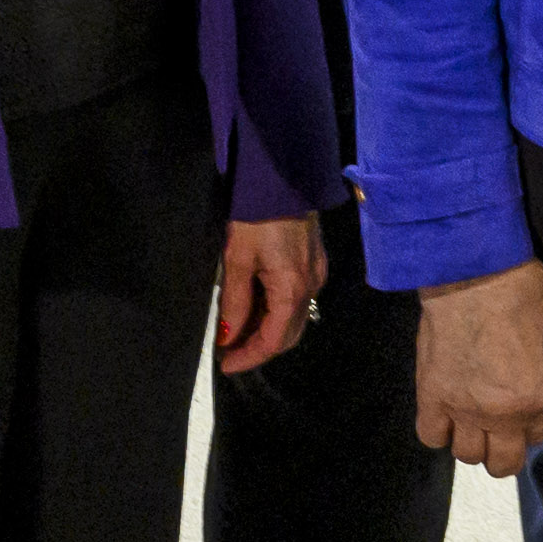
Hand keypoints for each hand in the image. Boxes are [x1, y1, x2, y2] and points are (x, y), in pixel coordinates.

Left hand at [214, 214, 319, 374]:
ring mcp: (316, 274)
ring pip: (294, 317)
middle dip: (259, 348)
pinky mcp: (315, 263)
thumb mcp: (237, 260)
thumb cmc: (256, 217)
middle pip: (289, 334)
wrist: (283, 177)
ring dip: (268, 330)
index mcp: (292, 290)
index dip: (249, 357)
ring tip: (238, 330)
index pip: (273, 340)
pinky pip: (298, 299)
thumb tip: (228, 336)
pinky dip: (276, 312)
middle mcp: (311, 287)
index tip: (226, 364)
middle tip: (230, 351)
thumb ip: (234, 302)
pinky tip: (256, 307)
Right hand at [415, 262, 542, 475]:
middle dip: (503, 453)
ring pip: (467, 455)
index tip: (524, 416)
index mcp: (540, 396)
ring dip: (471, 442)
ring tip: (470, 423)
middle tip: (499, 435)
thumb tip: (533, 385)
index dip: (531, 427)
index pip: (539, 435)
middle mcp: (503, 413)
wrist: (474, 274)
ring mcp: (465, 409)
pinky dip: (439, 430)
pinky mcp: (432, 396)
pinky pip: (431, 435)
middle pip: (503, 462)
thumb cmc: (520, 292)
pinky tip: (444, 416)